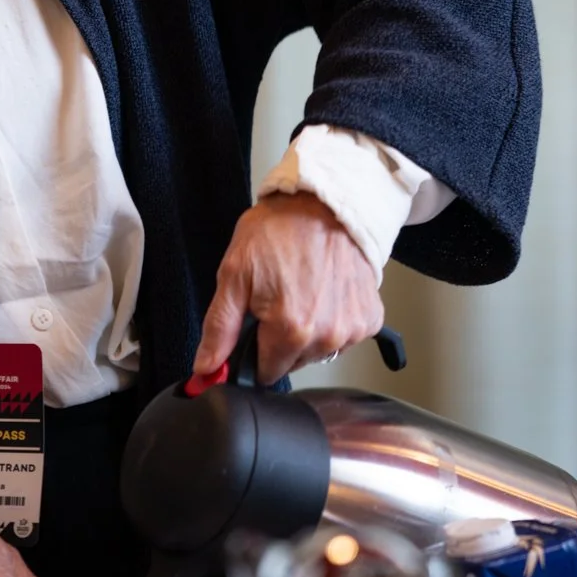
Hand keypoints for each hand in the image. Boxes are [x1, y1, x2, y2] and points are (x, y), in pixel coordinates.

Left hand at [194, 193, 383, 383]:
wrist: (325, 203)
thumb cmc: (280, 231)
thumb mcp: (235, 274)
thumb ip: (219, 329)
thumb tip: (206, 368)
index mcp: (290, 331)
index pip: (265, 373)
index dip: (254, 351)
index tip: (255, 326)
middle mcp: (326, 336)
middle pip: (293, 363)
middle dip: (280, 341)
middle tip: (278, 299)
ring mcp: (352, 329)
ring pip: (319, 352)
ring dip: (308, 332)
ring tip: (303, 292)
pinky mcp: (370, 318)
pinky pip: (345, 337)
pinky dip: (334, 320)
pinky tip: (325, 293)